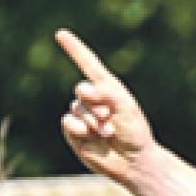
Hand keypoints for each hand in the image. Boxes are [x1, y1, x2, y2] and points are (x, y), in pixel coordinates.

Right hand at [55, 29, 155, 186]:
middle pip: (82, 90)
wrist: (133, 161)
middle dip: (96, 103)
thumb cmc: (134, 132)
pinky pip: (68, 122)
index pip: (88, 65)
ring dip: (93, 121)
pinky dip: (80, 129)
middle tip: (110, 117)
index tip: (61, 34)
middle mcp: (93, 100)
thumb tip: (81, 91)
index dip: (75, 49)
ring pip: (76, 108)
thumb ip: (105, 92)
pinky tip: (93, 137)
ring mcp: (83, 116)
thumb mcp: (125, 106)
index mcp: (108, 89)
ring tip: (108, 132)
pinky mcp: (75, 132)